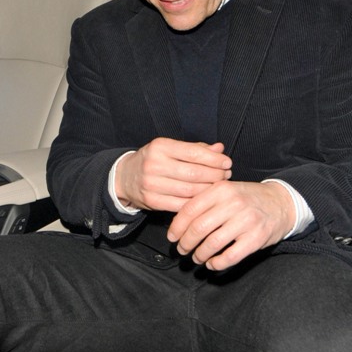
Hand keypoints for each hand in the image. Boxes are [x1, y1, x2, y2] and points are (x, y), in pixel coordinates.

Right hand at [114, 137, 231, 212]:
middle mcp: (154, 164)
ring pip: (190, 190)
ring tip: (219, 187)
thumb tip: (220, 148)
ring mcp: (151, 184)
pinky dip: (196, 202)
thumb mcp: (170, 148)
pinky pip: (181, 204)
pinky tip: (205, 199)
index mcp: (160, 147)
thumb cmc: (154, 159)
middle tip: (226, 176)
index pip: (193, 153)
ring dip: (209, 190)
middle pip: (194, 173)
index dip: (214, 159)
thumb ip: (195, 148)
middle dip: (215, 175)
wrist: (125, 176)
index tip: (227, 163)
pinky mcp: (151, 201)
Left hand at [167, 180, 295, 270]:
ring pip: (213, 243)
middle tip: (182, 250)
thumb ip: (204, 202)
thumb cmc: (247, 198)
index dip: (177, 227)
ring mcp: (246, 220)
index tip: (172, 237)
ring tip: (196, 258)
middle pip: (198, 228)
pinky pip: (231, 256)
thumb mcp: (226, 191)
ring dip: (199, 254)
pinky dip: (217, 263)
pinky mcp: (257, 237)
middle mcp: (233, 203)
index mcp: (221, 189)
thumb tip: (178, 222)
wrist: (281, 202)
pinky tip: (212, 264)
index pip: (190, 209)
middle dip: (185, 243)